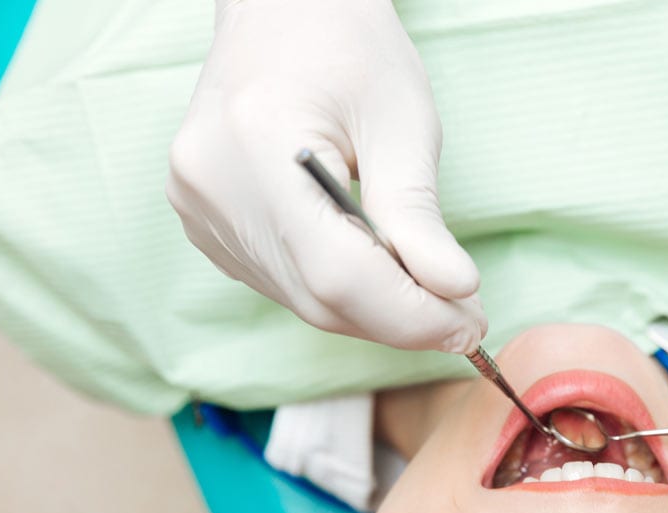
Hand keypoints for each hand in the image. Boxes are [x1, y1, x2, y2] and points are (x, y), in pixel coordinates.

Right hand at [166, 0, 484, 352]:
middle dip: (400, 319)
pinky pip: (282, 283)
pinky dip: (339, 293)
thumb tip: (454, 293)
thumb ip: (419, 217)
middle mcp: (211, 186)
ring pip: (301, 300)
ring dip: (374, 313)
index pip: (338, 274)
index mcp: (255, 148)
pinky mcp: (205, 222)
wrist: (283, 10)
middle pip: (317, 296)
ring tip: (433, 297)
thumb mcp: (402, 124)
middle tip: (464, 319)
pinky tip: (379, 275)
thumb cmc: (348, 48)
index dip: (409, 314)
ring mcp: (199, 208)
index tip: (468, 325)